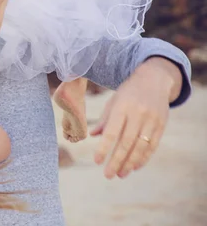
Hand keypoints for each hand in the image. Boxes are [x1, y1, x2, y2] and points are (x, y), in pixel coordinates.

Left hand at [91, 59, 179, 178]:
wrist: (154, 80)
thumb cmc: (128, 93)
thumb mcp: (113, 102)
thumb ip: (105, 120)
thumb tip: (92, 136)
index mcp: (122, 107)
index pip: (112, 132)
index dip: (104, 148)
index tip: (97, 161)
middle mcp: (138, 114)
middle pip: (126, 143)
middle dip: (117, 161)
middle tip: (108, 175)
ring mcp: (152, 120)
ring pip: (141, 147)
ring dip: (130, 163)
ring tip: (121, 174)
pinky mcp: (162, 125)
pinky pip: (153, 146)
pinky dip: (144, 158)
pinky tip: (135, 167)